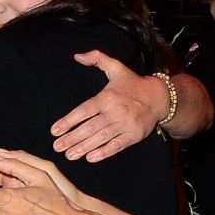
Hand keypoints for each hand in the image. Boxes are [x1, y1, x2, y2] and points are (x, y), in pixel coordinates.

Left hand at [50, 50, 168, 161]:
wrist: (159, 97)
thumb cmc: (133, 84)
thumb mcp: (116, 67)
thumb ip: (97, 58)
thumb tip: (77, 56)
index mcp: (108, 97)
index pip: (84, 110)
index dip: (68, 121)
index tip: (55, 130)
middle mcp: (116, 111)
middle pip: (90, 127)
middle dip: (72, 138)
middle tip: (57, 147)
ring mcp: (125, 124)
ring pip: (101, 138)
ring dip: (83, 148)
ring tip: (69, 155)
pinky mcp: (134, 135)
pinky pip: (117, 145)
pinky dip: (104, 152)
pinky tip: (90, 157)